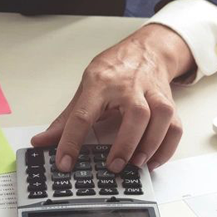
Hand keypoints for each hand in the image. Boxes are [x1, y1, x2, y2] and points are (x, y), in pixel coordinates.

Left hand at [31, 24, 194, 172]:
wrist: (146, 50)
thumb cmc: (114, 71)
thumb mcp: (85, 88)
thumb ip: (66, 119)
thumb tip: (41, 141)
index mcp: (100, 84)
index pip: (83, 114)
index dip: (71, 141)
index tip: (65, 162)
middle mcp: (129, 86)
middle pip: (135, 113)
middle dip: (125, 143)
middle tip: (113, 166)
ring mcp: (153, 93)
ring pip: (161, 117)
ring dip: (150, 144)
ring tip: (135, 164)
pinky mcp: (169, 102)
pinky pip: (175, 127)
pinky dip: (166, 148)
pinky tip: (152, 161)